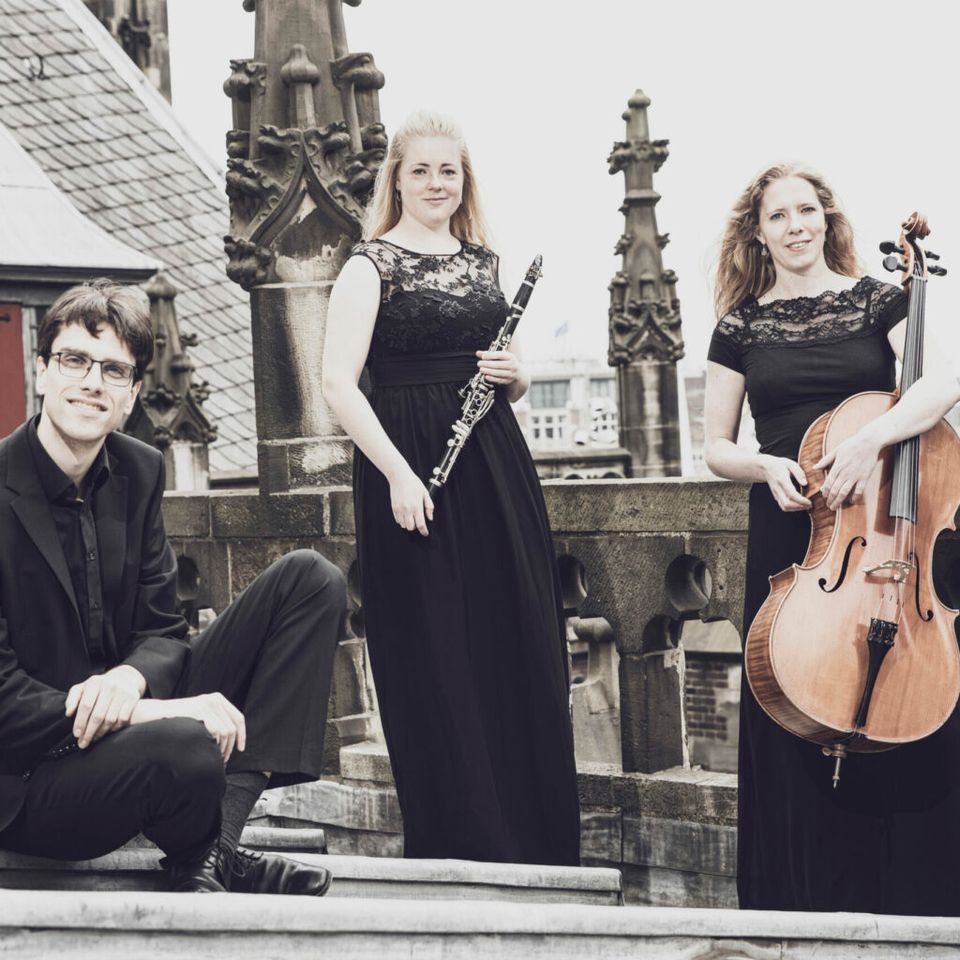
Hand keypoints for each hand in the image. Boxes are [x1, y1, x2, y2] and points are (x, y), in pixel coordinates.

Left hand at [66, 665, 145, 748]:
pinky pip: (123, 719)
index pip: (86, 705)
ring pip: (111, 719)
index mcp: (95, 682)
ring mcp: (123, 691)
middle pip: (98, 715)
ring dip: (101, 732)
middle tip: (83, 743)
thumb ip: (72, 698)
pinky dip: (115, 728)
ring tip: (94, 738)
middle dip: (89, 732)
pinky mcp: (133, 697)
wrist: (123, 679)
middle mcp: (110, 685)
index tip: (76, 734)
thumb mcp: (83, 688)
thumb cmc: (97, 688)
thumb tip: (69, 713)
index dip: (80, 722)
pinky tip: (108, 731)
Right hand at [132, 693, 246, 762]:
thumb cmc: (175, 720)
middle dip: (229, 747)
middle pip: (232, 728)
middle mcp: (214, 700)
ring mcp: (207, 705)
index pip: (238, 718)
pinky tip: (206, 751)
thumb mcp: (198, 715)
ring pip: (225, 732)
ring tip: (213, 758)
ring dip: (221, 749)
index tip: (240, 749)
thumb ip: (214, 721)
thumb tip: (231, 740)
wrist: (153, 714)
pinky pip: (215, 732)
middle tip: (222, 760)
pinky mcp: (199, 711)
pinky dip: (213, 745)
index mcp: (217, 699)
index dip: (241, 735)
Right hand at [388, 468, 433, 536]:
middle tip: (417, 521)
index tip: (425, 533)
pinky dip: (402, 520)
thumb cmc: (413, 483)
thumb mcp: (425, 493)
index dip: (424, 531)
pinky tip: (405, 514)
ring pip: (404, 525)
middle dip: (415, 527)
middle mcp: (408, 510)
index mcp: (417, 506)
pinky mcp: (394, 508)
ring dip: (408, 523)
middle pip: (411, 527)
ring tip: (410, 516)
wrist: (400, 477)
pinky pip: (397, 520)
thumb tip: (430, 517)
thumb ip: (429, 506)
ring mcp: (400, 509)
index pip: (421, 524)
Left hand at [475, 349, 521, 385]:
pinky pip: (500, 380)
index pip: (500, 355)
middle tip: (479, 363)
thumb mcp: (500, 356)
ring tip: (481, 369)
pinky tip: (486, 376)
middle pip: (499, 364)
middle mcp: (512, 365)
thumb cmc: (505, 361)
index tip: (483, 356)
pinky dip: (493, 379)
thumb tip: (478, 353)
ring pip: (499, 373)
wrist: (518, 371)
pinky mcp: (509, 380)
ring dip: (489, 371)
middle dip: (488, 364)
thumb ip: (488, 354)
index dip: (491, 356)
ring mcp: (511, 373)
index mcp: (510, 356)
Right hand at [758, 454, 811, 511]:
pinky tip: (799, 505)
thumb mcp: (790, 464)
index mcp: (782, 480)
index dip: (801, 500)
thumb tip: (805, 483)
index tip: (810, 502)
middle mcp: (777, 488)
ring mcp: (775, 493)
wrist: (765, 467)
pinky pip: (783, 506)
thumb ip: (798, 473)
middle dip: (799, 507)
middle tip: (810, 505)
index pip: (791, 493)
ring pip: (784, 507)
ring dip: (796, 509)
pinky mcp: (776, 496)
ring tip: (806, 506)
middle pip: (786, 504)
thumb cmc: (779, 464)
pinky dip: (792, 508)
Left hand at [814, 429, 882, 510]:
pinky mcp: (865, 477)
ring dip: (838, 501)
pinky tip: (852, 501)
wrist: (869, 442)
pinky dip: (855, 497)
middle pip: (834, 489)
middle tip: (828, 506)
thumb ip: (825, 461)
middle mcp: (844, 473)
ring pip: (844, 492)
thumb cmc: (852, 444)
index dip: (825, 491)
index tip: (823, 497)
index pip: (828, 482)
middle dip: (830, 499)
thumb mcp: (835, 451)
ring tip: (835, 507)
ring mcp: (855, 475)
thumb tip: (814, 467)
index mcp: (837, 466)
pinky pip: (859, 490)